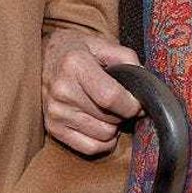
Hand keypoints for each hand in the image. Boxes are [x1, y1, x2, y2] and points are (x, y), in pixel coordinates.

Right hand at [42, 29, 141, 154]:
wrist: (46, 55)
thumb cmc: (78, 50)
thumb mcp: (103, 44)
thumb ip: (128, 60)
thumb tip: (145, 88)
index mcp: (75, 64)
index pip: (110, 97)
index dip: (132, 104)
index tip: (138, 103)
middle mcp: (61, 90)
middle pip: (110, 119)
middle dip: (123, 113)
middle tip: (119, 101)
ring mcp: (55, 111)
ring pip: (103, 135)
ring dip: (113, 126)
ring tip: (106, 110)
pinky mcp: (52, 128)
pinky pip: (90, 148)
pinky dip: (103, 141)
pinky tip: (100, 124)